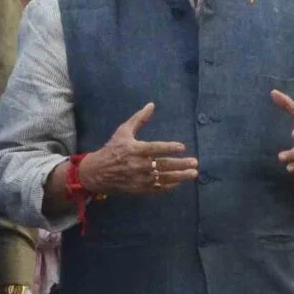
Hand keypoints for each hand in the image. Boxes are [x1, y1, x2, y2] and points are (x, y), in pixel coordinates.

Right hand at [78, 103, 198, 196]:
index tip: (182, 147)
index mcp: (134, 149)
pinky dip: (170, 185)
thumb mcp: (123, 131)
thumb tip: (151, 105)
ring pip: (163, 178)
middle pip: (163, 165)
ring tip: (193, 173)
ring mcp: (139, 178)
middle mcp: (138, 165)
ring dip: (180, 176)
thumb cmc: (113, 149)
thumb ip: (139, 119)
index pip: (155, 148)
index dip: (169, 148)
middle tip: (195, 162)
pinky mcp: (139, 188)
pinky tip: (180, 182)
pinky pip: (158, 188)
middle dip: (181, 164)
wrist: (98, 172)